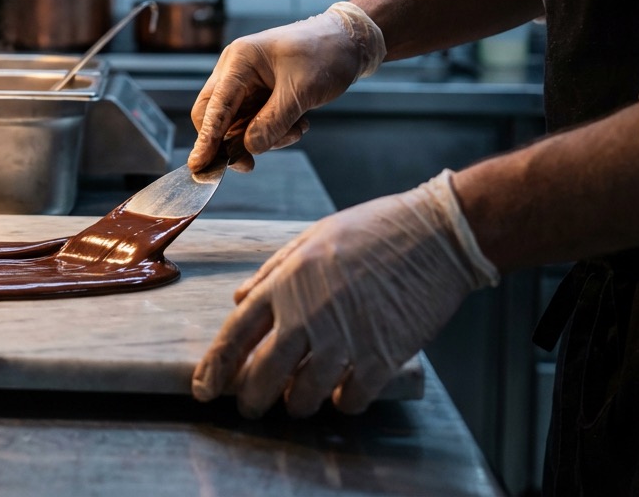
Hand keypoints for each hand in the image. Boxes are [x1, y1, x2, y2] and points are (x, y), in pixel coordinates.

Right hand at [188, 2, 385, 171]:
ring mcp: (246, 83)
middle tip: (247, 165)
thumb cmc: (325, 54)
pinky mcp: (259, 94)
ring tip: (296, 129)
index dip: (207, 138)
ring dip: (263, 136)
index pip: (215, 105)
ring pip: (237, 124)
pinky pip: (254, 122)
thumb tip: (249, 149)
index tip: (199, 165)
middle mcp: (235, 71)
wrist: (348, 42)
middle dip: (232, 142)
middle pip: (215, 116)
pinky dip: (274, 131)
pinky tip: (297, 123)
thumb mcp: (301, 92)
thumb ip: (273, 122)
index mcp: (240, 61)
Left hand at [191, 170, 498, 417]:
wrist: (435, 236)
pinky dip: (343, 403)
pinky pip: (350, 399)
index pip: (235, 335)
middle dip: (250, 400)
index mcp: (285, 283)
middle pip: (262, 376)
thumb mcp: (310, 238)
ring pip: (303, 396)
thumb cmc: (373, 230)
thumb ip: (271, 272)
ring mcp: (344, 339)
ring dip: (296, 404)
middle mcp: (307, 316)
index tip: (203, 389)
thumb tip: (239, 300)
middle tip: (250, 407)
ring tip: (298, 400)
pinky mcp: (380, 357)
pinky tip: (342, 395)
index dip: (214, 368)